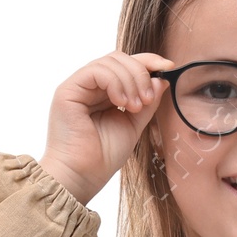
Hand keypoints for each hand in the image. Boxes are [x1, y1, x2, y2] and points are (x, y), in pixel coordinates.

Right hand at [40, 51, 174, 204]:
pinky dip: (115, 82)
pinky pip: (96, 70)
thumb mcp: (133, 126)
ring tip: (135, 107)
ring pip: (110, 61)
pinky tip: (122, 103)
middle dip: (141, 74)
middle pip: (120, 59)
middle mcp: (90, 87)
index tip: (169, 67)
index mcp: (104, 94)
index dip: (148, 63)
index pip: (127, 66)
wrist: (82, 177)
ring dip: (131, 81)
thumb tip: (162, 79)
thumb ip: (147, 103)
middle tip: (147, 99)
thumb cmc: (103, 157)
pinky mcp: (68, 90)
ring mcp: (78, 87)